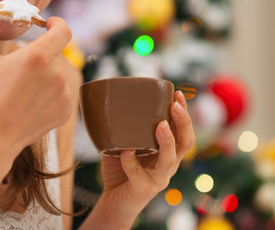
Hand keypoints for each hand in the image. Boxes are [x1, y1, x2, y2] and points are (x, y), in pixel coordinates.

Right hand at [0, 12, 72, 156]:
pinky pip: (62, 93)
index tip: (49, 24)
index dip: (58, 23)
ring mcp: (64, 94)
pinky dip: (50, 93)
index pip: (63, 30)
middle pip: (56, 53)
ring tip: (23, 89)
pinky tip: (31, 102)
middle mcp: (57, 73)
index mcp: (38, 56)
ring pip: (59, 74)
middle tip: (22, 68)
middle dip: (42, 55)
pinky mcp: (65, 110)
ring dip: (46, 75)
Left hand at [96, 91, 194, 227]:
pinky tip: (125, 151)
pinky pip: (138, 174)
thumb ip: (122, 129)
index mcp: (166, 152)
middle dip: (183, 123)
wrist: (114, 202)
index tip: (178, 94)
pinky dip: (130, 161)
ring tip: (161, 125)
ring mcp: (157, 179)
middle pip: (186, 144)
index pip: (183, 131)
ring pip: (169, 161)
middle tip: (175, 105)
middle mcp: (167, 165)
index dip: (184, 114)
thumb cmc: (120, 170)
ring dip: (167, 141)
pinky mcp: (143, 189)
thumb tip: (110, 102)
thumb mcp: (123, 145)